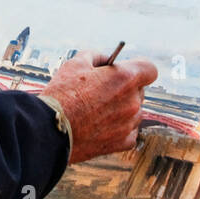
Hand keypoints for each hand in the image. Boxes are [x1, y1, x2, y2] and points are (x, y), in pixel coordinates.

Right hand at [40, 55, 157, 163]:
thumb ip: (97, 56)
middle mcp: (132, 101)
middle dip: (126, 88)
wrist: (49, 130)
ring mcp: (129, 123)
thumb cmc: (62, 95)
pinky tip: (100, 125)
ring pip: (134, 111)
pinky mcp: (122, 142)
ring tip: (97, 110)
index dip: (139, 68)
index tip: (127, 70)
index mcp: (125, 78)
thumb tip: (105, 60)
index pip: (150, 69)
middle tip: (103, 90)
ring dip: (122, 109)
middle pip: (140, 90)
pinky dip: (119, 128)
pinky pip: (129, 131)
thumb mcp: (76, 63)